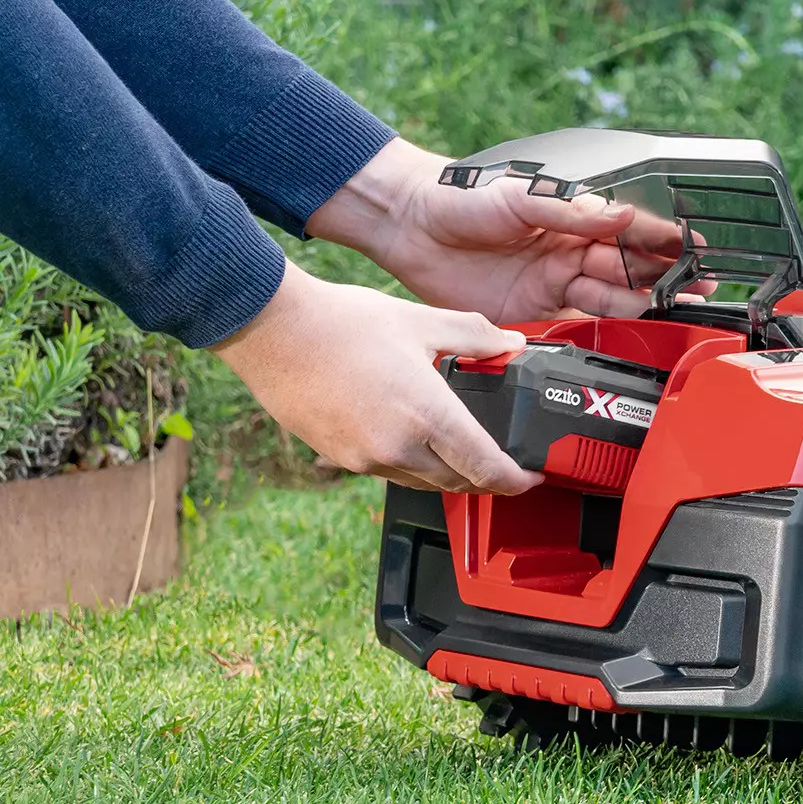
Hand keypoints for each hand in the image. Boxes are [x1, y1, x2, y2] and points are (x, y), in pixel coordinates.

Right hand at [212, 262, 537, 494]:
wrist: (271, 330)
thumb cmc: (341, 323)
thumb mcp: (421, 321)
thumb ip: (475, 337)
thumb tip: (512, 345)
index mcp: (426, 415)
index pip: (486, 468)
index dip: (516, 480)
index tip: (531, 477)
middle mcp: (397, 448)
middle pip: (458, 482)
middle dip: (487, 477)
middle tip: (505, 461)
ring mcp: (366, 458)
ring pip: (424, 482)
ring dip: (449, 473)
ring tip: (464, 448)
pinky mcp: (341, 459)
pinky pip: (391, 472)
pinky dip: (414, 464)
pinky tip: (416, 437)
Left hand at [307, 137, 686, 321]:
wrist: (409, 229)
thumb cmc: (459, 200)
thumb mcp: (518, 199)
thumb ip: (571, 211)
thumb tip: (621, 214)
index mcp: (572, 221)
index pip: (630, 232)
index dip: (665, 242)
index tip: (697, 251)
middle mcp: (569, 255)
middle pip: (628, 272)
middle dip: (666, 280)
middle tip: (701, 291)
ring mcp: (553, 288)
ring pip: (610, 303)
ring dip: (643, 309)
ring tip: (677, 316)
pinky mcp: (532, 318)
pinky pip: (576, 331)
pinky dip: (601, 338)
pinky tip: (627, 342)